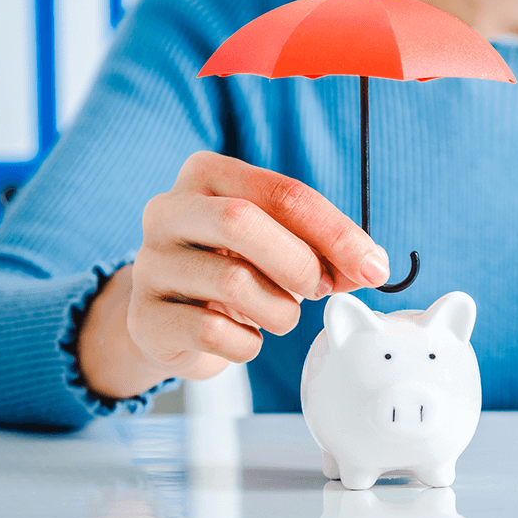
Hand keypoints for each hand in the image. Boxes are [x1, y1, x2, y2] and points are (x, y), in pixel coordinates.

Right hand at [127, 151, 390, 381]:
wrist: (170, 319)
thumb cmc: (234, 269)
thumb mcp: (279, 245)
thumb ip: (325, 251)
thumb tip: (372, 267)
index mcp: (208, 174)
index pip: (282, 192)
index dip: (335, 232)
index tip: (373, 266)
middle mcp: (168, 209)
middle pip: (241, 220)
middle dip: (299, 263)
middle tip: (320, 289)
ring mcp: (150, 263)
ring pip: (232, 282)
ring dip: (279, 311)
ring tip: (279, 315)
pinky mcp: (144, 317)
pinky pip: (212, 332)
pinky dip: (246, 343)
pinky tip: (243, 336)